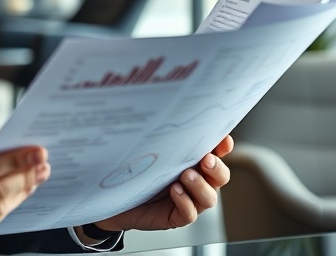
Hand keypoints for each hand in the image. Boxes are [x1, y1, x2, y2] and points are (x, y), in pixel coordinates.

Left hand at [92, 135, 233, 232]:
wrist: (112, 196)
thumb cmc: (133, 170)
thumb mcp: (148, 150)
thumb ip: (162, 138)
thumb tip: (167, 117)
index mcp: (192, 161)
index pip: (216, 153)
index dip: (223, 147)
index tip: (223, 141)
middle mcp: (195, 181)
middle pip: (220, 176)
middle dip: (216, 167)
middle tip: (206, 160)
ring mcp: (188, 200)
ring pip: (209, 197)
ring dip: (201, 186)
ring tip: (187, 176)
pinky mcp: (175, 217)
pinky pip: (189, 213)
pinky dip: (185, 202)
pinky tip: (174, 191)